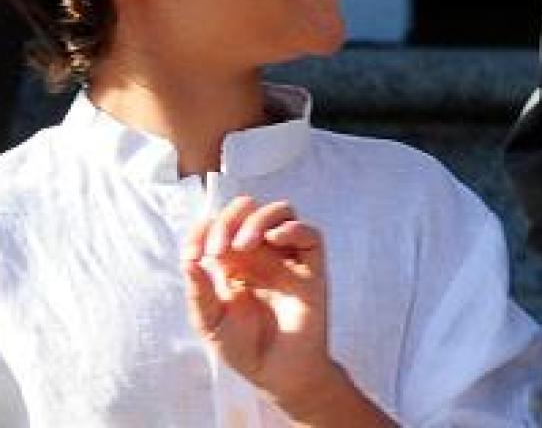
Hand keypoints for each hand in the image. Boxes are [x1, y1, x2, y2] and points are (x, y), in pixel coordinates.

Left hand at [182, 196, 344, 416]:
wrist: (275, 373)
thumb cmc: (243, 347)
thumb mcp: (211, 324)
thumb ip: (200, 294)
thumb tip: (188, 262)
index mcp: (233, 260)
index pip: (218, 225)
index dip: (202, 230)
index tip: (191, 255)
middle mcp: (260, 251)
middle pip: (249, 209)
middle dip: (229, 219)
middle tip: (217, 249)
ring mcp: (287, 256)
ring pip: (280, 211)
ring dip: (258, 219)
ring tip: (242, 245)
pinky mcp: (311, 266)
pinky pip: (309, 233)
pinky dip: (293, 228)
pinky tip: (275, 239)